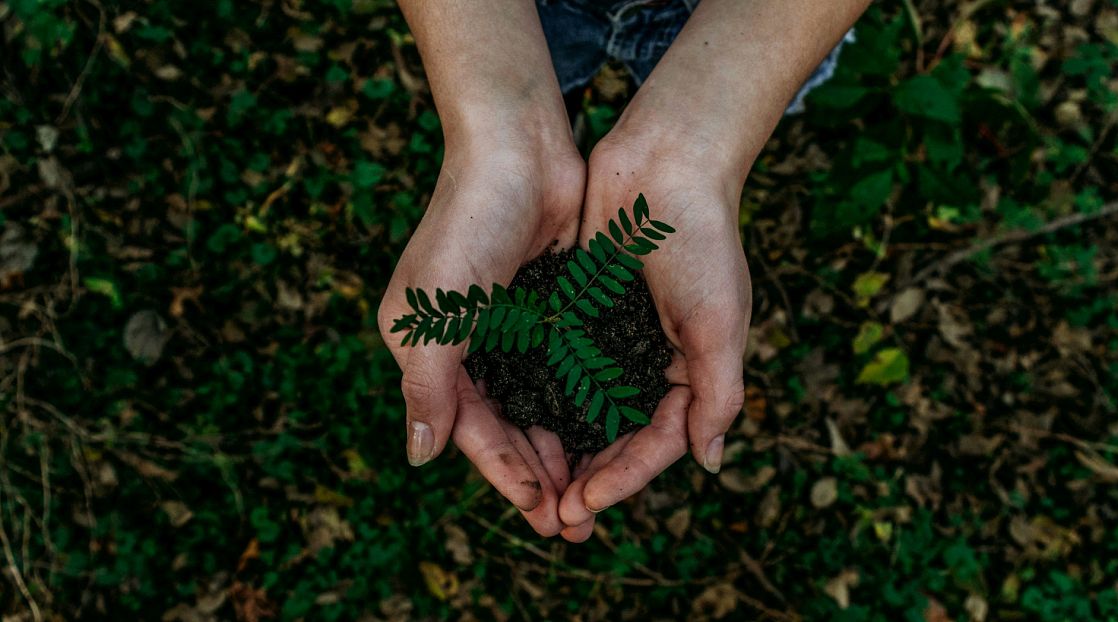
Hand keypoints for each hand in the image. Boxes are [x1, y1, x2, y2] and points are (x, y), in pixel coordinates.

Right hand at [378, 134, 584, 536]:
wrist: (519, 148)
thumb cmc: (468, 224)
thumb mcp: (436, 312)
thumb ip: (428, 386)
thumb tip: (419, 457)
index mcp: (429, 349)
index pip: (469, 428)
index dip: (504, 473)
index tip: (541, 512)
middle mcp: (468, 344)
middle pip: (507, 426)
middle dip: (539, 474)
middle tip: (574, 523)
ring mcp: (511, 327)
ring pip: (540, 405)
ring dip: (564, 448)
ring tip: (594, 493)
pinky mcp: (549, 308)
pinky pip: (566, 370)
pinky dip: (583, 404)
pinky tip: (608, 434)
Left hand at [557, 136, 750, 538]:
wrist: (665, 163)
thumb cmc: (702, 241)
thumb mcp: (720, 322)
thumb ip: (717, 394)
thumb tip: (709, 463)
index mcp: (690, 372)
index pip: (656, 443)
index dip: (623, 479)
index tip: (585, 503)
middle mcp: (649, 363)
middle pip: (615, 438)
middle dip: (588, 478)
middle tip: (553, 517)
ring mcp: (611, 339)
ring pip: (581, 410)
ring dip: (560, 449)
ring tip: (531, 487)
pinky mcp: (579, 312)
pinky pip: (557, 366)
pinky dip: (540, 397)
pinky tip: (513, 423)